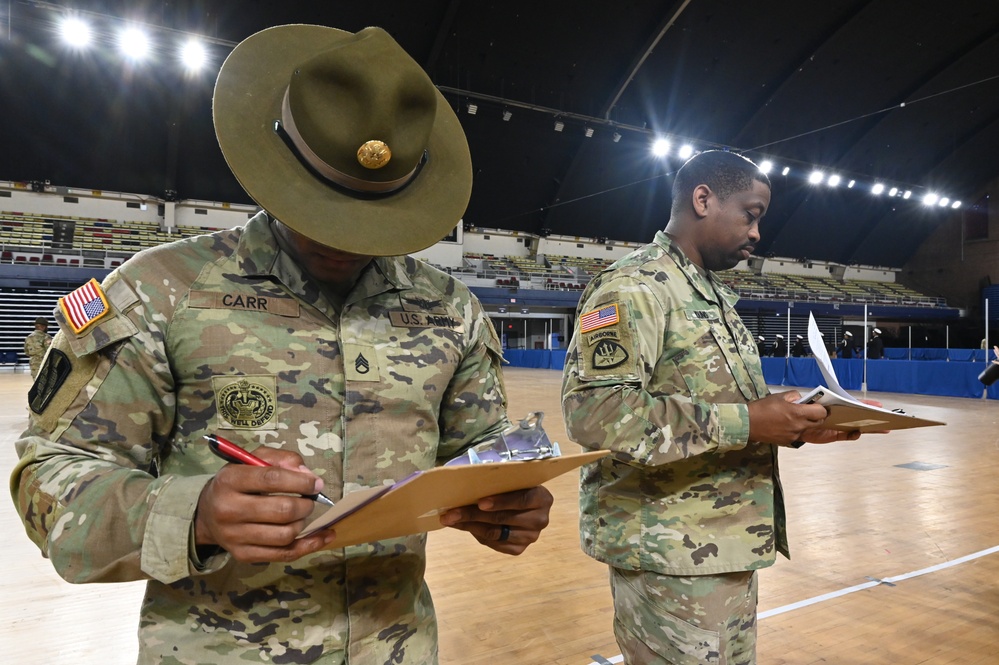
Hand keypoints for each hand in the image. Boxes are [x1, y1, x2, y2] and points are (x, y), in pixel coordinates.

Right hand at [194, 447, 335, 562]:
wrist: (208, 513)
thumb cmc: (238, 482)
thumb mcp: (254, 460)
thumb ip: (282, 459)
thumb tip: (308, 475)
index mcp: (230, 480)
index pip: (272, 479)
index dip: (301, 481)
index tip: (316, 484)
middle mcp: (228, 510)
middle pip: (281, 510)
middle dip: (305, 505)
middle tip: (309, 500)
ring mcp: (234, 536)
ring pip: (285, 534)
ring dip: (303, 523)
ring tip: (301, 514)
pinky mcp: (243, 555)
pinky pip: (284, 555)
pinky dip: (309, 545)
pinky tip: (324, 536)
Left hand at [438, 486, 553, 554]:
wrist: (524, 504)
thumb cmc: (514, 486)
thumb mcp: (512, 479)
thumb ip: (498, 480)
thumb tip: (466, 479)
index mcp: (543, 498)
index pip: (522, 500)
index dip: (501, 502)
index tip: (480, 502)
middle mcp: (541, 520)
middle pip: (504, 519)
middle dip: (474, 515)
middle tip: (451, 512)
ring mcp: (531, 537)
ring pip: (496, 534)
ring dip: (470, 526)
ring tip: (451, 520)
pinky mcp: (519, 549)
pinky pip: (495, 544)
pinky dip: (477, 535)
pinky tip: (463, 526)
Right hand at [747, 391, 828, 445]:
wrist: (748, 424)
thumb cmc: (762, 408)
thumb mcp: (778, 396)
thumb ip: (793, 396)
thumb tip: (801, 399)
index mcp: (798, 413)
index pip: (821, 412)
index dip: (822, 409)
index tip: (818, 406)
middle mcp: (799, 426)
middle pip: (819, 423)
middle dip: (817, 417)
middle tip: (809, 412)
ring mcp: (794, 435)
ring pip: (807, 429)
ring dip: (805, 424)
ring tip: (792, 419)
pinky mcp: (788, 441)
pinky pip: (797, 435)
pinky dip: (795, 430)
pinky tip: (784, 426)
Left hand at [797, 399, 889, 443]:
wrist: (792, 423)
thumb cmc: (801, 410)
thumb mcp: (807, 406)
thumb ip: (816, 409)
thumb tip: (826, 413)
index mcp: (836, 404)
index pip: (853, 403)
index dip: (866, 404)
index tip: (879, 405)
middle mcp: (839, 414)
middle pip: (859, 415)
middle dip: (874, 417)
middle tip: (889, 419)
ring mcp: (838, 425)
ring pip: (857, 426)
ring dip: (870, 428)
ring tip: (885, 429)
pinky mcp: (834, 435)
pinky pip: (847, 436)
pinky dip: (854, 435)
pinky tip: (859, 433)